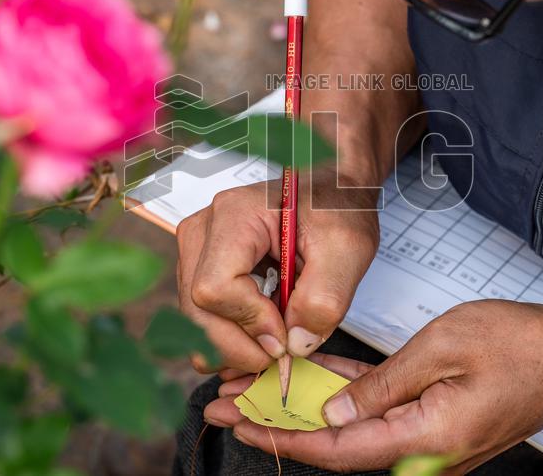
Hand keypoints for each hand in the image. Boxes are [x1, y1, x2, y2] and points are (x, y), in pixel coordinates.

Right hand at [176, 170, 379, 372]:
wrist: (331, 192)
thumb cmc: (336, 208)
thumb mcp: (347, 249)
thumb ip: (324, 300)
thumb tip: (294, 344)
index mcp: (235, 215)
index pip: (216, 287)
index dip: (251, 322)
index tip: (288, 333)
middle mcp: (204, 230)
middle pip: (197, 310)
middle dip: (241, 346)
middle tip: (284, 351)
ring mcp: (197, 250)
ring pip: (195, 321)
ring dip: (236, 345)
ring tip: (277, 338)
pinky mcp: (201, 268)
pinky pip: (201, 318)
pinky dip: (231, 337)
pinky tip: (263, 332)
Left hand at [204, 300, 542, 471]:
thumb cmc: (524, 347)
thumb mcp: (446, 348)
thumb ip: (384, 385)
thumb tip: (332, 415)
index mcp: (425, 438)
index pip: (337, 450)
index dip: (283, 438)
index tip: (239, 421)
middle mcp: (423, 451)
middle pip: (335, 446)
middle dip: (278, 426)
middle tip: (227, 404)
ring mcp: (429, 439)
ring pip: (351, 432)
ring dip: (303, 412)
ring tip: (255, 392)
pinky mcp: (434, 422)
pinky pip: (378, 414)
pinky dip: (341, 399)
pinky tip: (311, 382)